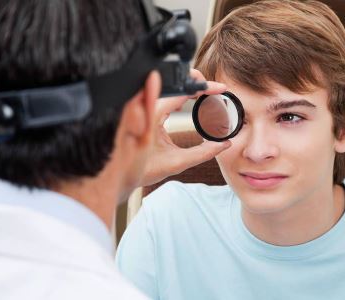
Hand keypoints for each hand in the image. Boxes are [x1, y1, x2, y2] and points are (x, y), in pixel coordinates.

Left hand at [139, 69, 231, 186]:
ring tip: (209, 92)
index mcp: (153, 114)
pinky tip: (192, 99)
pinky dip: (182, 95)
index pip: (182, 91)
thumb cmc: (142, 170)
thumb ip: (203, 153)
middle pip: (178, 84)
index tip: (220, 88)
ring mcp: (146, 107)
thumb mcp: (177, 163)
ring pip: (172, 88)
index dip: (204, 87)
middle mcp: (147, 107)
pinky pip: (166, 96)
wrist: (121, 176)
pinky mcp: (147, 111)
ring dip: (191, 87)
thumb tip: (223, 144)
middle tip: (218, 90)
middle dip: (200, 83)